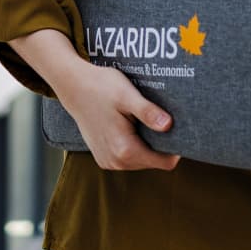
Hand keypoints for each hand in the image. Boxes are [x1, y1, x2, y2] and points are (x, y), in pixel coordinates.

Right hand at [56, 60, 179, 170]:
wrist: (73, 87)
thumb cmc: (101, 87)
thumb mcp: (127, 95)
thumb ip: (147, 112)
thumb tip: (168, 126)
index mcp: (124, 149)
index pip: (164, 162)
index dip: (175, 148)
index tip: (177, 129)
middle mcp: (116, 161)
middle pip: (153, 161)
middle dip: (160, 144)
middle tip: (159, 118)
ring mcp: (108, 161)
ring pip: (141, 160)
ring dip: (146, 144)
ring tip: (142, 120)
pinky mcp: (103, 157)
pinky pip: (128, 157)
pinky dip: (134, 144)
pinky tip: (130, 125)